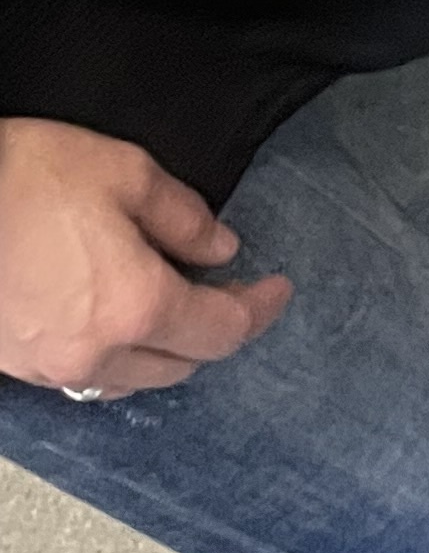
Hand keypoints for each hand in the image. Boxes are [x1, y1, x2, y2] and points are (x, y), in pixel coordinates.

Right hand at [0, 121, 290, 397]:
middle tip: (231, 290)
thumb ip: (185, 218)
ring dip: (166, 351)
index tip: (278, 289)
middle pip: (180, 365)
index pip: (220, 330)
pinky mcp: (16, 365)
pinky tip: (120, 323)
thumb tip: (220, 250)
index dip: (258, 310)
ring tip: (179, 304)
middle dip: (215, 331)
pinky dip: (118, 357)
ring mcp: (50, 367)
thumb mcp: (128, 174)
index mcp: (134, 307)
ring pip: (132, 379)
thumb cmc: (28, 178)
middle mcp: (94, 352)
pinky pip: (86, 376)